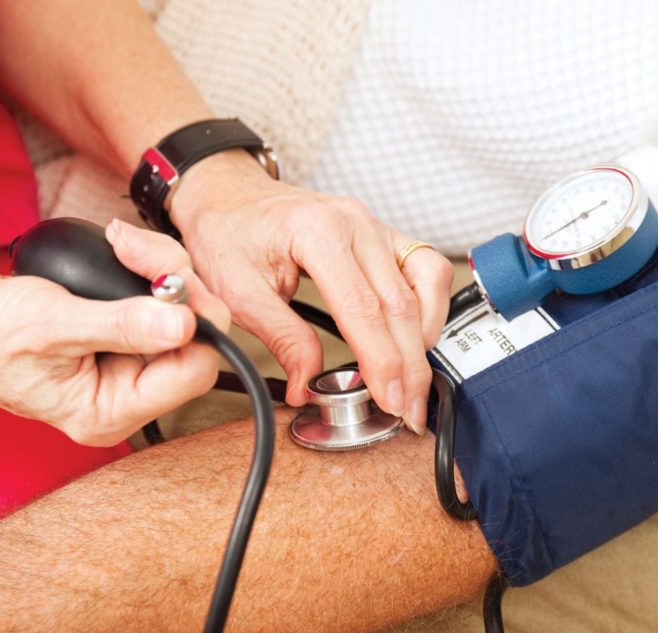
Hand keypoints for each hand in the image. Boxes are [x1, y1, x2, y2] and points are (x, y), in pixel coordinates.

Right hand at [0, 221, 229, 445]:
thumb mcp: (54, 325)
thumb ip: (123, 326)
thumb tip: (183, 323)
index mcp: (114, 410)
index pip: (194, 370)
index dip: (194, 321)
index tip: (169, 280)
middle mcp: (127, 394)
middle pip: (193, 339)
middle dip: (176, 283)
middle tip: (135, 248)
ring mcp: (124, 365)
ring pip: (179, 313)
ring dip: (161, 267)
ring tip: (120, 241)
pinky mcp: (120, 337)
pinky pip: (157, 302)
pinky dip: (147, 269)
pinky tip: (120, 248)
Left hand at [172, 153, 453, 433]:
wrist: (229, 196)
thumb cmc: (228, 234)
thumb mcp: (238, 292)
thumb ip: (281, 339)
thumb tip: (307, 386)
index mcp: (317, 231)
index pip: (362, 308)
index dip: (381, 361)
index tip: (389, 399)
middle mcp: (355, 222)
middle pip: (399, 303)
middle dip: (409, 365)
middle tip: (408, 410)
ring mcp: (374, 225)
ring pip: (424, 282)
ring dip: (425, 337)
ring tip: (413, 380)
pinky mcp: (383, 234)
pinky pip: (425, 266)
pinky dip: (429, 305)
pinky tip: (416, 337)